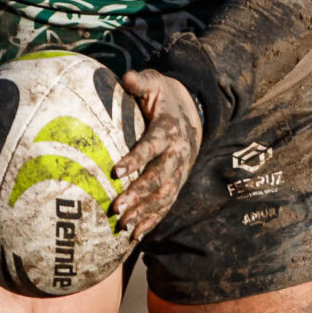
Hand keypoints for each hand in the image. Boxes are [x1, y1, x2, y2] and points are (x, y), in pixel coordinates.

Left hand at [113, 69, 201, 240]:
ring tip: (123, 225)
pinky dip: (152, 221)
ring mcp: (180, 172)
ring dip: (144, 212)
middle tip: (116, 207)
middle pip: (160, 178)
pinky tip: (135, 235)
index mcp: (169, 130)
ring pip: (164, 196)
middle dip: (139, 194)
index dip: (137, 158)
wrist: (194, 111)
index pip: (153, 145)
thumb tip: (127, 78)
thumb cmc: (164, 97)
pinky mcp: (177, 183)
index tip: (117, 170)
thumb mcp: (155, 82)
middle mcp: (178, 154)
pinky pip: (166, 205)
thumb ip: (141, 81)